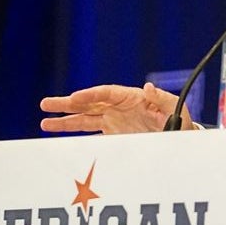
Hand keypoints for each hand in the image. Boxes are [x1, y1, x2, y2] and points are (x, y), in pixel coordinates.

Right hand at [39, 83, 190, 133]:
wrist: (180, 137)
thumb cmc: (180, 121)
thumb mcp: (176, 108)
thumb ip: (162, 99)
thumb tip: (148, 87)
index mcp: (132, 97)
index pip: (105, 93)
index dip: (89, 95)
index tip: (74, 98)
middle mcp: (119, 107)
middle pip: (89, 103)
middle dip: (68, 104)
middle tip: (46, 104)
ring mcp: (114, 120)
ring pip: (85, 118)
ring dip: (66, 120)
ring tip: (44, 122)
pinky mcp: (113, 133)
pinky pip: (91, 133)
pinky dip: (77, 134)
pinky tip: (60, 136)